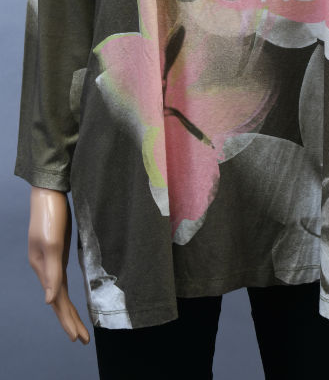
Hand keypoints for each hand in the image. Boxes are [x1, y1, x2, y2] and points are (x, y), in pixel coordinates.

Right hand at [27, 186, 89, 344]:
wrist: (50, 191)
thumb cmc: (51, 215)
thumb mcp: (53, 243)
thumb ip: (51, 272)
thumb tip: (50, 300)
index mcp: (43, 268)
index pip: (57, 302)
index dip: (67, 320)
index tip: (78, 338)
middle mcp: (44, 267)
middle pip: (57, 301)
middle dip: (69, 321)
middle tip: (82, 340)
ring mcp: (50, 259)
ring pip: (59, 292)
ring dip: (68, 310)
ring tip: (78, 326)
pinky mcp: (57, 250)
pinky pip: (60, 279)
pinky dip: (65, 293)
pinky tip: (68, 298)